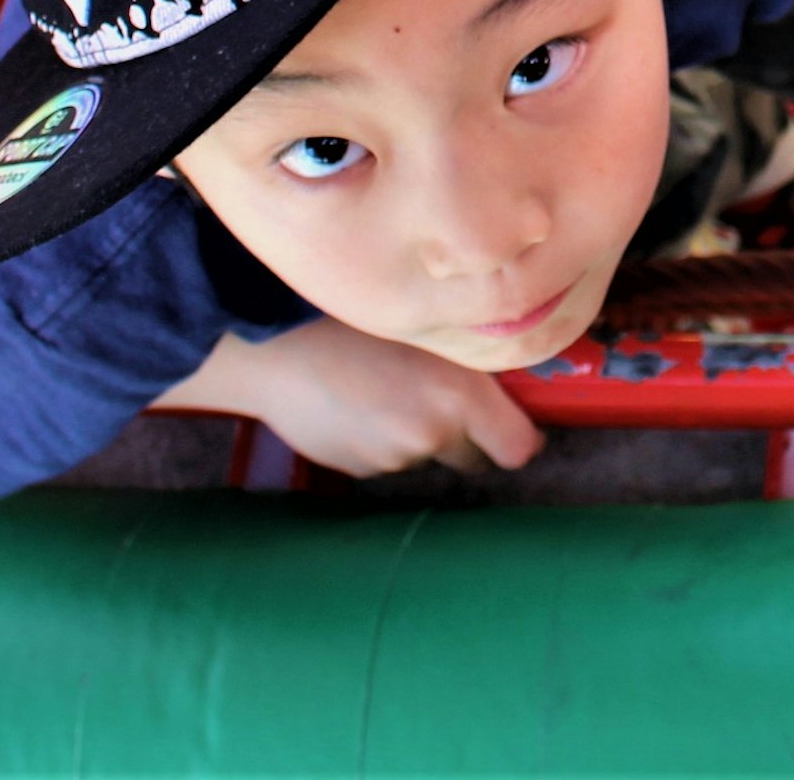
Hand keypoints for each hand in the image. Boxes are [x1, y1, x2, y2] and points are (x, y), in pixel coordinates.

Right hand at [206, 318, 543, 476]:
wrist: (275, 353)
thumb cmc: (351, 322)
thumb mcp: (424, 330)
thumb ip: (467, 362)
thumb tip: (507, 381)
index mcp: (460, 398)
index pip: (517, 447)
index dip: (518, 437)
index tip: (513, 425)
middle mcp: (433, 435)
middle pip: (476, 458)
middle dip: (470, 437)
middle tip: (447, 398)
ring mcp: (394, 459)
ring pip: (428, 453)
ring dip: (420, 433)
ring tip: (386, 386)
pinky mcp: (360, 470)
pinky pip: (388, 458)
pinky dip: (382, 439)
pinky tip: (358, 403)